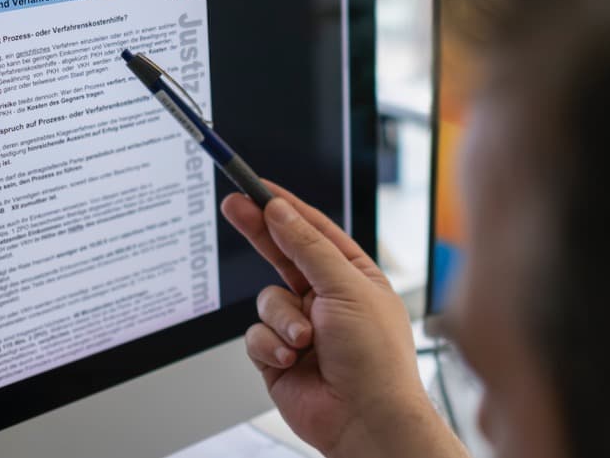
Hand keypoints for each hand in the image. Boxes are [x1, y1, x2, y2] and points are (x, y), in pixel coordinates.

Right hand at [221, 182, 466, 457]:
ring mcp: (301, 327)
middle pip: (282, 254)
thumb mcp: (346, 288)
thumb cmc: (376, 359)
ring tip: (305, 341)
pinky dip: (271, 346)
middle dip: (259, 232)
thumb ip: (308, 248)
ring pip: (266, 299)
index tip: (257, 186)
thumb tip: (281, 211)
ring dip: (282, 319)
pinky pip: (255, 335)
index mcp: (353, 275)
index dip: (284, 206)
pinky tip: (292, 360)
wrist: (366, 421)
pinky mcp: (278, 355)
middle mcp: (326, 298)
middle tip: (233, 205)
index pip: (314, 230)